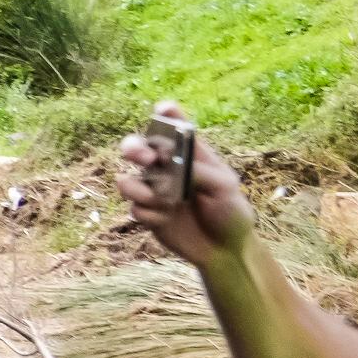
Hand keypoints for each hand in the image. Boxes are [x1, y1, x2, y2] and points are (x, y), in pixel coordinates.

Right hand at [113, 101, 253, 264]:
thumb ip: (199, 172)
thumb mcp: (225, 187)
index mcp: (190, 155)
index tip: (163, 108)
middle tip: (147, 159)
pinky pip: (135, 208)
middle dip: (134, 148)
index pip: (174, 127)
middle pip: (137, 147)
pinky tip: (167, 219)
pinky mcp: (147, 212)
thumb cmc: (230, 212)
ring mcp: (153, 190)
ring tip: (158, 199)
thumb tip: (171, 165)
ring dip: (137, 188)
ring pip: (126, 179)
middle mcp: (166, 168)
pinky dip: (150, 214)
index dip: (166, 114)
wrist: (224, 249)